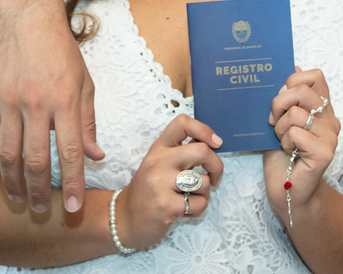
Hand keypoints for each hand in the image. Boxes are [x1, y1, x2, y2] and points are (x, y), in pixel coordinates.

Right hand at [0, 0, 104, 213]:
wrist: (28, 18)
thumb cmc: (62, 51)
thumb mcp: (85, 82)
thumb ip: (87, 122)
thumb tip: (96, 156)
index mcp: (65, 100)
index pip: (70, 152)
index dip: (72, 183)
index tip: (73, 207)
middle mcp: (36, 103)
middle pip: (35, 160)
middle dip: (38, 192)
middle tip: (41, 211)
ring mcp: (9, 101)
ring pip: (8, 154)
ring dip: (12, 182)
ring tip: (17, 200)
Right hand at [117, 115, 223, 249]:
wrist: (125, 219)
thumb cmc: (148, 191)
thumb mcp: (159, 164)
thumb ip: (181, 153)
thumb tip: (213, 145)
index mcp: (158, 148)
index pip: (182, 123)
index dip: (204, 130)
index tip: (215, 144)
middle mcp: (159, 161)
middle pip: (202, 151)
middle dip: (216, 166)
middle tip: (215, 177)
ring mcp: (161, 183)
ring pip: (204, 182)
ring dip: (204, 194)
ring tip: (189, 198)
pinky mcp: (166, 205)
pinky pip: (199, 204)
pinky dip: (196, 210)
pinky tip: (182, 211)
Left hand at [263, 67, 339, 220]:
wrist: (288, 191)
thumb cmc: (283, 155)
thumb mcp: (281, 120)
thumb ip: (289, 97)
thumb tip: (295, 67)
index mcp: (322, 108)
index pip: (315, 76)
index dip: (293, 81)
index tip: (282, 99)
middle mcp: (331, 119)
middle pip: (301, 90)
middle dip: (278, 104)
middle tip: (274, 122)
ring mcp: (330, 136)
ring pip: (295, 113)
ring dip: (279, 129)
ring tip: (283, 141)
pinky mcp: (325, 152)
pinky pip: (295, 133)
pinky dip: (284, 142)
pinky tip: (289, 152)